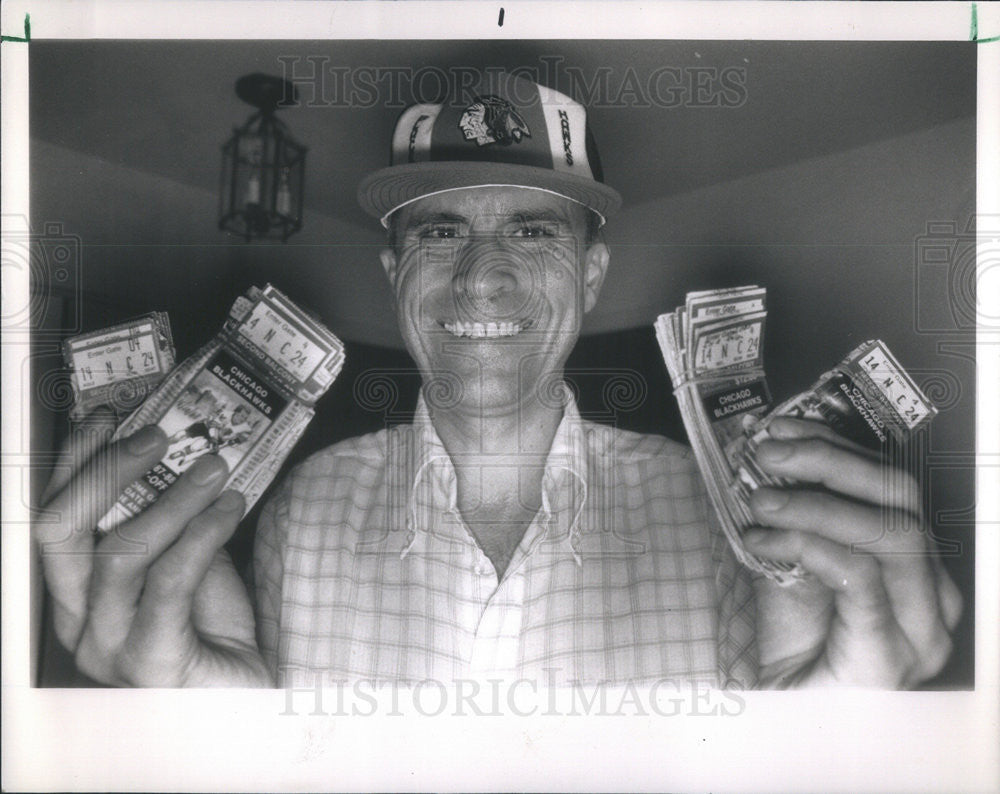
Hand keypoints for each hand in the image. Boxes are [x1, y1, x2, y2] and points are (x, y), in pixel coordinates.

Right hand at [34, 409, 272, 686]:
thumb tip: (179, 454)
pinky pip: (170, 582)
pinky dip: (202, 534)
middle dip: (107, 469)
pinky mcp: (153, 660)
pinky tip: (231, 508)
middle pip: (63, 532)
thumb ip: (167, 520)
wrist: (244, 693)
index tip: (108, 416)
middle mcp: (78, 620)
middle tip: (160, 434)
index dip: (75, 463)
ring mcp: (109, 645)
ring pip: (121, 553)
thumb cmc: (210, 626)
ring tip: (215, 467)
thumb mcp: (183, 561)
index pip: (53, 518)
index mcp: (77, 592)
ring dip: (172, 498)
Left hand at [742, 417, 961, 688]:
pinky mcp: (890, 657)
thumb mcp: (791, 561)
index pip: (891, 485)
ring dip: (813, 503)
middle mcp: (932, 595)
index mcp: (915, 567)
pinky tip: (767, 539)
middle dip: (827, 463)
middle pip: (899, 499)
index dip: (835, 446)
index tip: (779, 430)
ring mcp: (919, 630)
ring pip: (889, 533)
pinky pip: (861, 578)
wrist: (776, 716)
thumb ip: (794, 514)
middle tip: (765, 455)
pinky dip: (809, 544)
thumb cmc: (787, 643)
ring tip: (758, 500)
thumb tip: (766, 458)